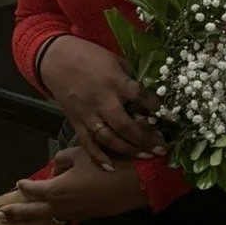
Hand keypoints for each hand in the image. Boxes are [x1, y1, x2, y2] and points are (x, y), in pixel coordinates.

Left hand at [0, 143, 149, 224]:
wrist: (137, 183)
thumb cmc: (108, 164)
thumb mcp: (82, 153)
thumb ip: (63, 158)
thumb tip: (56, 166)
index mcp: (56, 189)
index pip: (33, 189)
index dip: (25, 185)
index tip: (19, 182)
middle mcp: (61, 205)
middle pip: (32, 212)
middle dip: (16, 213)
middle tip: (1, 214)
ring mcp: (74, 213)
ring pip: (48, 217)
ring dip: (33, 216)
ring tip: (20, 218)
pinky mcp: (87, 215)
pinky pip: (63, 216)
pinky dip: (52, 214)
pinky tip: (52, 212)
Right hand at [37, 35, 163, 168]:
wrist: (55, 59)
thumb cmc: (88, 55)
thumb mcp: (115, 60)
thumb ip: (129, 77)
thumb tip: (145, 92)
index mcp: (115, 82)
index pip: (141, 97)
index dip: (156, 107)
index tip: (170, 117)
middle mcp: (103, 101)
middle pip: (126, 125)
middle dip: (145, 139)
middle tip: (161, 149)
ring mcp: (88, 114)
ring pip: (109, 138)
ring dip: (128, 150)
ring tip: (145, 157)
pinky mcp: (76, 122)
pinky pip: (87, 143)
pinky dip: (97, 157)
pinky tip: (111, 168)